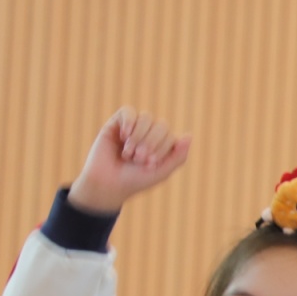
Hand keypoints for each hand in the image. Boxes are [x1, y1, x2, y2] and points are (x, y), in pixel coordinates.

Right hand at [67, 107, 191, 213]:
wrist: (107, 184)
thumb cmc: (134, 180)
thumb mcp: (161, 172)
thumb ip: (178, 156)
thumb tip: (189, 135)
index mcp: (163, 145)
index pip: (171, 136)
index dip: (161, 149)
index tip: (149, 165)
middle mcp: (150, 134)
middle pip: (161, 125)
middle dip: (151, 142)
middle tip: (139, 159)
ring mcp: (134, 127)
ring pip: (146, 117)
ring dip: (139, 136)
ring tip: (129, 153)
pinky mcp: (117, 123)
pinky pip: (128, 111)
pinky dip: (128, 122)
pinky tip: (124, 136)